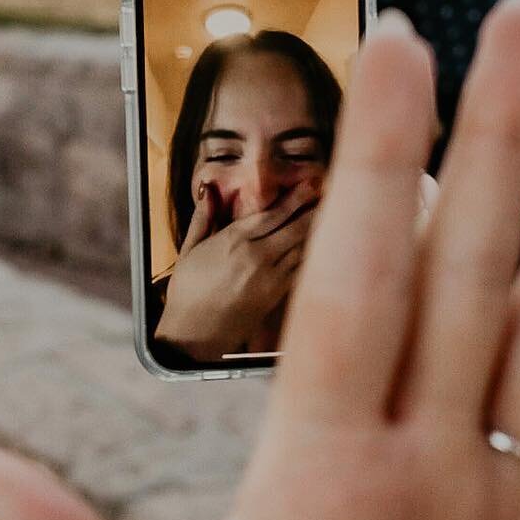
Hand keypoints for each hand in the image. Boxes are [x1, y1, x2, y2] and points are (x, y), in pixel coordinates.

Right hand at [155, 180, 315, 360]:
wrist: (193, 334)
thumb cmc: (188, 292)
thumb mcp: (189, 250)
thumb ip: (202, 218)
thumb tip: (207, 189)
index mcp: (233, 241)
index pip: (271, 214)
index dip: (294, 199)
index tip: (310, 185)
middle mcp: (255, 256)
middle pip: (294, 228)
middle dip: (313, 210)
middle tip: (329, 194)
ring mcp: (269, 277)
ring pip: (301, 248)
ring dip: (317, 232)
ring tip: (331, 216)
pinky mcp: (276, 296)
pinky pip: (300, 270)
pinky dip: (312, 256)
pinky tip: (321, 246)